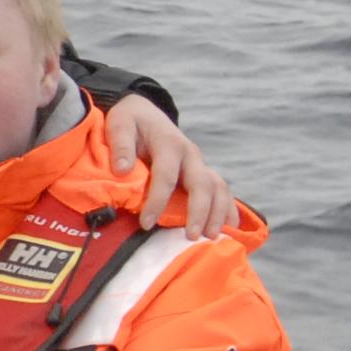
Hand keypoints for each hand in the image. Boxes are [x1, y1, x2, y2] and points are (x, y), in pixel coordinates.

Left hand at [106, 94, 235, 239]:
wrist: (144, 113)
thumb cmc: (130, 122)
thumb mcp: (120, 124)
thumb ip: (121, 145)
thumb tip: (122, 169)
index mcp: (169, 143)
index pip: (166, 175)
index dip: (157, 201)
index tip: (146, 223)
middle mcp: (190, 154)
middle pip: (202, 183)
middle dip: (199, 211)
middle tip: (191, 236)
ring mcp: (200, 164)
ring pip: (218, 188)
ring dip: (218, 213)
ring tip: (211, 237)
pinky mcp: (203, 173)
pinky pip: (222, 191)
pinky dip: (228, 209)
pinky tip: (230, 228)